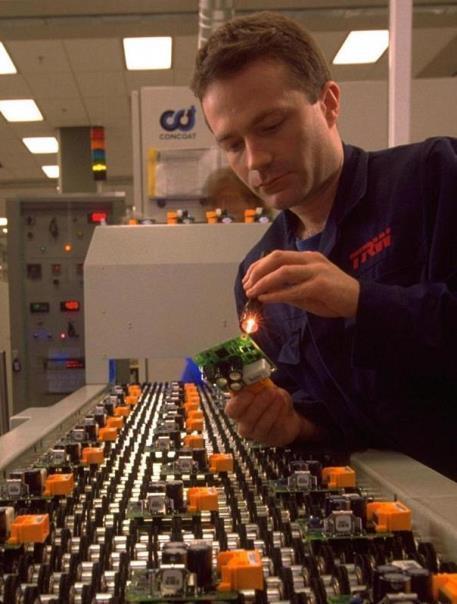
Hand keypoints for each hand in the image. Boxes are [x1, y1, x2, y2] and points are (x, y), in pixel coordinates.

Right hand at [225, 384, 319, 446]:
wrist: (286, 416)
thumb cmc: (270, 400)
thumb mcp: (264, 388)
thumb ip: (258, 384)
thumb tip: (255, 377)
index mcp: (238, 410)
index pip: (231, 410)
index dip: (240, 401)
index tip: (251, 392)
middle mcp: (244, 424)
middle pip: (246, 419)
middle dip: (259, 404)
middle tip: (270, 392)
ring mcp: (257, 434)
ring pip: (261, 425)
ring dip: (271, 408)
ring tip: (278, 397)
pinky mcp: (270, 439)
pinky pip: (274, 429)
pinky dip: (280, 415)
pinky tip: (284, 406)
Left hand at [242, 250, 359, 317]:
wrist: (361, 301)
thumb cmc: (335, 297)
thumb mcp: (308, 292)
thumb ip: (289, 289)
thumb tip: (267, 293)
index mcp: (307, 257)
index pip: (277, 255)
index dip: (259, 266)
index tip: (248, 279)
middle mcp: (310, 260)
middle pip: (276, 258)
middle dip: (257, 271)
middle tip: (246, 285)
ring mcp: (316, 270)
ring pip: (282, 271)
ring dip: (263, 282)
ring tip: (251, 293)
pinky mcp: (321, 285)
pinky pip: (293, 289)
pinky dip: (276, 294)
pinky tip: (265, 299)